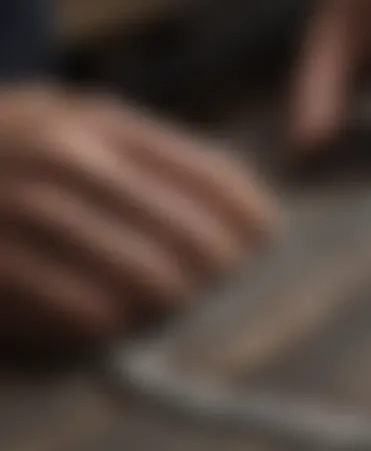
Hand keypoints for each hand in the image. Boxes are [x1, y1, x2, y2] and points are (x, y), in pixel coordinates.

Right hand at [0, 87, 277, 346]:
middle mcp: (66, 160)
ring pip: (147, 284)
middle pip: (193, 240)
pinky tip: (102, 318)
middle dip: (215, 272)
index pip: (212, 177)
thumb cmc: (9, 153)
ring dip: (165, 304)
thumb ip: (151, 162)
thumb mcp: (76, 128)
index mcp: (99, 122)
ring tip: (157, 300)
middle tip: (205, 280)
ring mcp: (22, 214)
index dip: (253, 218)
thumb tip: (249, 216)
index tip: (265, 241)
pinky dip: (107, 328)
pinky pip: (83, 319)